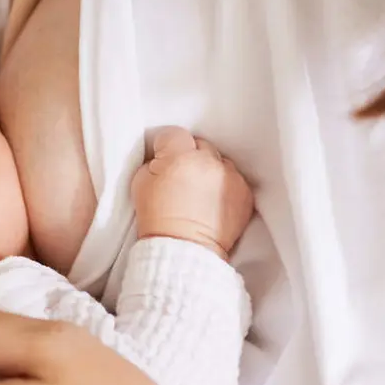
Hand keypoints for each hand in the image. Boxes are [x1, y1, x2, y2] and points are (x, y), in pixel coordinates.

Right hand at [131, 127, 253, 257]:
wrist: (183, 250)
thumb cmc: (157, 219)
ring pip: (220, 160)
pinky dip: (225, 186)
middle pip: (200, 144)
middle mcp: (209, 162)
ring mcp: (230, 177)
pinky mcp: (245, 192)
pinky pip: (235, 179)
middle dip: (191, 156)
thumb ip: (153, 162)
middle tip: (182, 177)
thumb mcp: (140, 184)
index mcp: (180, 157)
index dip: (166, 146)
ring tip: (201, 191)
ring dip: (211, 170)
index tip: (164, 158)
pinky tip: (214, 201)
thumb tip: (163, 157)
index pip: (174, 134)